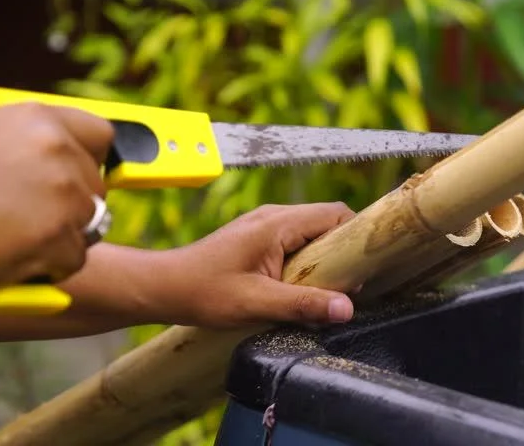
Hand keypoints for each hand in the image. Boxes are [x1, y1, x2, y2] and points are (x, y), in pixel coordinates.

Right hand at [0, 103, 113, 289]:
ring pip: (89, 225)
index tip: (81, 177)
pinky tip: (10, 257)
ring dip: (58, 238)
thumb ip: (32, 148)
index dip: (91, 161)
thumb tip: (74, 162)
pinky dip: (49, 268)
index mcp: (38, 118)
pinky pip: (75, 259)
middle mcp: (57, 149)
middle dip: (71, 207)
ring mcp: (61, 192)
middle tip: (28, 218)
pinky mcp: (56, 235)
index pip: (100, 136)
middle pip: (97, 187)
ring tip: (9, 236)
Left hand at [142, 202, 358, 327]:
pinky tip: (297, 286)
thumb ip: (303, 304)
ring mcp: (264, 224)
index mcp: (277, 223)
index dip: (354, 237)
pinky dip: (305, 259)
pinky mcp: (258, 237)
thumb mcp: (257, 303)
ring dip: (322, 258)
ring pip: (311, 231)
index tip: (360, 269)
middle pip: (327, 221)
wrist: (164, 287)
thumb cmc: (203, 291)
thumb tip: (346, 309)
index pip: (334, 213)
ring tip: (320, 289)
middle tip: (342, 286)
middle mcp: (273, 216)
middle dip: (340, 251)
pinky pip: (295, 240)